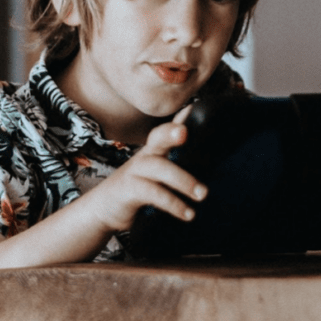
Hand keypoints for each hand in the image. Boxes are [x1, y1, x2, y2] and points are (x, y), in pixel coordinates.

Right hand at [81, 106, 207, 232]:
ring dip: (183, 180)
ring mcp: (135, 171)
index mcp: (156, 149)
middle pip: (158, 137)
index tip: (196, 106)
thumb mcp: (159, 175)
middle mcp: (146, 155)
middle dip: (171, 133)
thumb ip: (180, 167)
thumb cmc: (139, 189)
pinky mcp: (129, 190)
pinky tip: (188, 213)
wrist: (104, 208)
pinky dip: (172, 203)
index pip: (169, 129)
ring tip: (202, 194)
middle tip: (185, 133)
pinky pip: (153, 193)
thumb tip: (216, 168)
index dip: (182, 117)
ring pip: (159, 167)